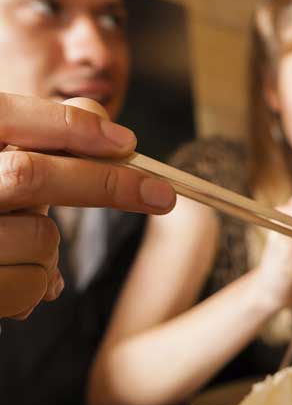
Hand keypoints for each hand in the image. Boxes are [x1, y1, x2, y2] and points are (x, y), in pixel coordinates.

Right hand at [0, 94, 175, 318]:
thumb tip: (110, 131)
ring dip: (53, 249)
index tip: (126, 141)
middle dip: (104, 184)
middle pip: (29, 174)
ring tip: (19, 250)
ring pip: (40, 236)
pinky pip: (32, 285)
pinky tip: (13, 282)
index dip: (66, 126)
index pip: (4, 117)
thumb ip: (46, 138)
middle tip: (163, 195)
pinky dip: (41, 287)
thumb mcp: (3, 163)